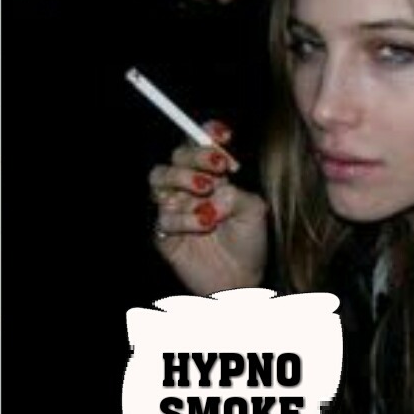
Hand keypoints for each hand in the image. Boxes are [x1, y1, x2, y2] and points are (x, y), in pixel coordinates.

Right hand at [149, 121, 267, 294]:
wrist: (241, 279)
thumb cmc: (249, 242)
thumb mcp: (254, 210)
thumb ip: (236, 192)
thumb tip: (215, 191)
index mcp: (212, 175)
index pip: (200, 144)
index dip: (207, 133)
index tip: (224, 135)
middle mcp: (189, 187)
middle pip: (176, 155)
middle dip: (195, 156)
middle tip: (219, 167)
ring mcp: (173, 208)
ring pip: (159, 178)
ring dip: (182, 179)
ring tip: (207, 192)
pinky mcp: (164, 233)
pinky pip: (163, 217)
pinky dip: (185, 218)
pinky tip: (205, 224)